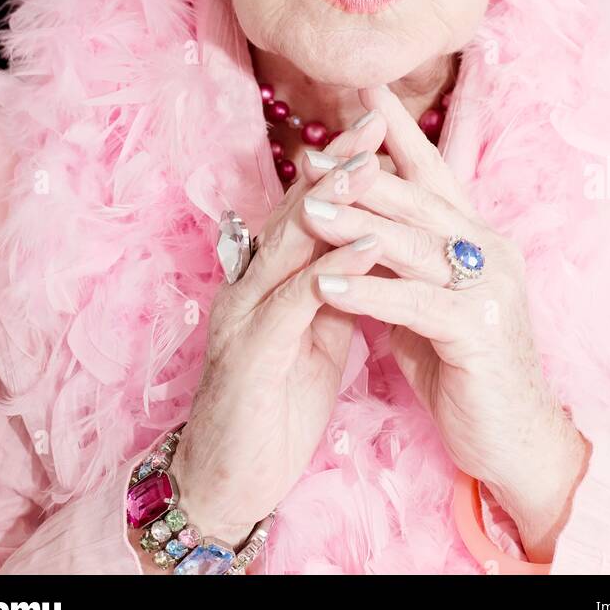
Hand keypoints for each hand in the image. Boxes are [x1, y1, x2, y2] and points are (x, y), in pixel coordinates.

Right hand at [146, 111, 386, 573]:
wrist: (227, 486)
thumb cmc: (273, 412)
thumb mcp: (313, 341)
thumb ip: (333, 293)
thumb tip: (368, 251)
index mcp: (265, 282)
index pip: (305, 210)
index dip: (341, 168)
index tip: (381, 130)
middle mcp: (247, 286)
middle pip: (296, 212)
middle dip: (338, 166)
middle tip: (376, 124)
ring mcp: (243, 317)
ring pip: (290, 245)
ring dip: (333, 204)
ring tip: (373, 168)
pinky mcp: (250, 356)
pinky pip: (294, 304)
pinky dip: (331, 273)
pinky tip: (365, 251)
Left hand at [300, 84, 590, 561]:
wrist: (516, 442)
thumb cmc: (466, 372)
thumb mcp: (426, 306)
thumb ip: (400, 265)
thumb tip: (352, 230)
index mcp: (476, 239)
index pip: (435, 172)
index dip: (399, 131)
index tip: (362, 90)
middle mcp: (489, 250)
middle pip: (418, 198)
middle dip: (362, 173)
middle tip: (310, 156)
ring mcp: (488, 286)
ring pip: (412, 242)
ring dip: (355, 224)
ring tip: (306, 210)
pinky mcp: (477, 328)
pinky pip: (413, 300)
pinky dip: (367, 289)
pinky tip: (325, 281)